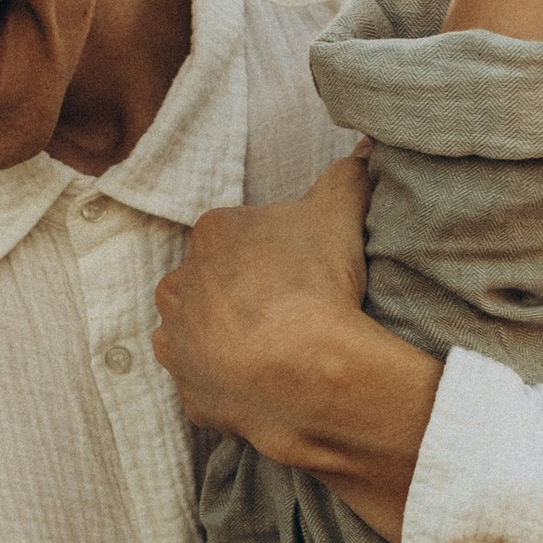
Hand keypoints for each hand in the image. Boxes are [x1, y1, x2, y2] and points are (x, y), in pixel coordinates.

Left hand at [153, 156, 438, 524]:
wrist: (305, 370)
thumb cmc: (318, 284)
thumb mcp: (339, 212)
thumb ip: (347, 175)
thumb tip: (363, 148)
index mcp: (212, 234)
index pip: (236, 235)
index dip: (272, 252)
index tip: (300, 270)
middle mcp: (179, 285)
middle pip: (209, 282)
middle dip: (239, 293)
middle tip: (287, 310)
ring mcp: (179, 343)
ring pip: (194, 333)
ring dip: (221, 337)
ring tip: (271, 349)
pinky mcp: (189, 393)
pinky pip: (205, 385)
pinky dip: (227, 385)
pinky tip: (261, 385)